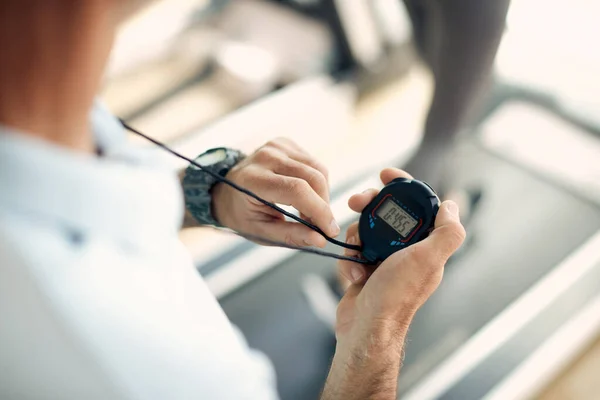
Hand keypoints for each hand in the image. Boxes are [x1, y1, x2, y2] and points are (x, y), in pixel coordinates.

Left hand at [212, 138, 339, 246]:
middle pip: (313, 177)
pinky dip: (316, 182)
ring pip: (318, 169)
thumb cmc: (241, 214)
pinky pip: (313, 163)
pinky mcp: (284, 143)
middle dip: (324, 205)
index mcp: (254, 180)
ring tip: (308, 212)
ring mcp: (276, 146)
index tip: (331, 231)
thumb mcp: (260, 231)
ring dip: (322, 194)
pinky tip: (303, 195)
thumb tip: (320, 240)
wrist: (224, 190)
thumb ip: (290, 236)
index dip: (320, 211)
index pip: (297, 190)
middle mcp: (266, 157)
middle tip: (321, 226)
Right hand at [321, 168, 464, 399]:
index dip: (403, 186)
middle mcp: (407, 252)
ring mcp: (384, 261)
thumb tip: (453, 205)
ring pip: (365, 229)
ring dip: (356, 236)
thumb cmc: (395, 297)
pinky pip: (353, 251)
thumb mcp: (427, 260)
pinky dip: (349, 259)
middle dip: (369, 205)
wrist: (365, 329)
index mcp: (426, 247)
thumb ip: (447, 233)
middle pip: (386, 213)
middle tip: (355, 201)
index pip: (418, 205)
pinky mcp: (365, 270)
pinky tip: (354, 275)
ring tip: (357, 251)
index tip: (385, 175)